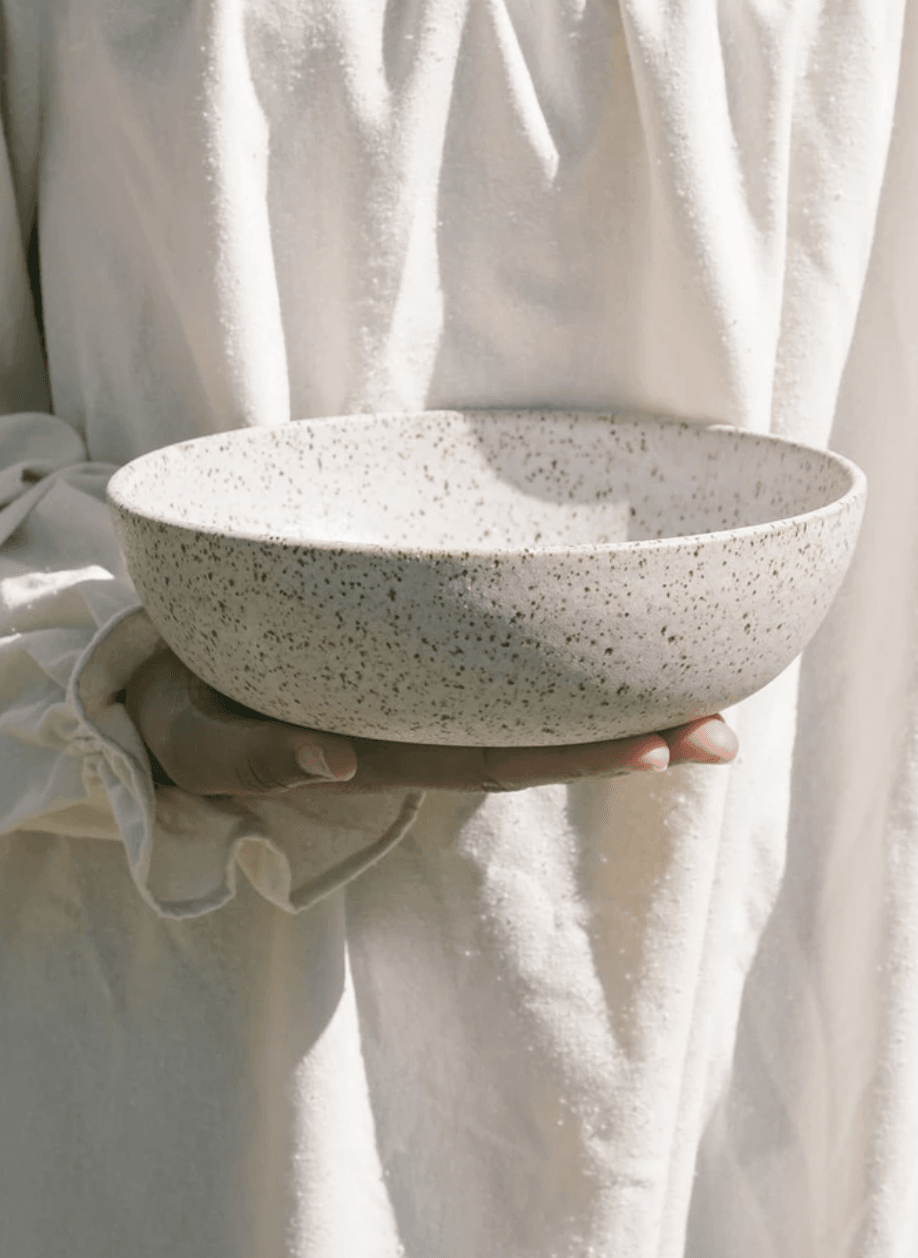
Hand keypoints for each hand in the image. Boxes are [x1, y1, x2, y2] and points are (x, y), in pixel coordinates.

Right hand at [125, 648, 737, 797]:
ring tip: (701, 703)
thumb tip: (337, 757)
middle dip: (627, 739)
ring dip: (611, 712)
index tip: (658, 746)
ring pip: (524, 715)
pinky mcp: (405, 669)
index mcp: (376, 751)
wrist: (167, 689)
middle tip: (722, 730)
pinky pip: (492, 679)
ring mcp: (413, 704)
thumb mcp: (195, 741)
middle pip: (535, 744)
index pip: (492, 759)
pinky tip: (608, 653)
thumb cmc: (180, 709)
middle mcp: (412, 733)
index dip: (575, 756)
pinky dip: (556, 674)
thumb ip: (257, 754)